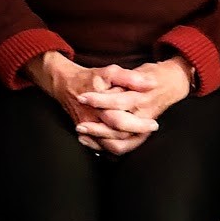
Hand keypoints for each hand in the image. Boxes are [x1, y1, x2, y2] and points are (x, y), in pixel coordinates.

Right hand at [23, 52, 158, 153]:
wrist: (65, 84)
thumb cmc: (89, 77)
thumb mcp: (109, 72)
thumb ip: (129, 78)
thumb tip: (149, 83)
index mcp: (100, 107)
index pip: (122, 122)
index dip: (139, 125)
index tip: (154, 123)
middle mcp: (93, 121)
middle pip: (117, 138)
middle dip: (137, 138)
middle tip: (151, 130)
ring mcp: (89, 129)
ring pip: (110, 147)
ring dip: (128, 145)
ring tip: (142, 138)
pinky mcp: (86, 133)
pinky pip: (102, 148)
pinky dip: (115, 148)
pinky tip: (127, 143)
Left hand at [74, 58, 194, 154]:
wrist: (172, 83)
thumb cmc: (152, 76)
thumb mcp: (142, 70)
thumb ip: (128, 77)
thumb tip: (112, 86)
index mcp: (140, 98)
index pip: (118, 101)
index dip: (98, 100)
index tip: (82, 97)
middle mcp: (142, 115)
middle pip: (118, 126)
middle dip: (97, 128)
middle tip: (79, 125)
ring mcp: (141, 127)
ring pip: (120, 142)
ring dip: (99, 140)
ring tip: (82, 135)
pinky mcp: (139, 134)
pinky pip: (123, 147)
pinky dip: (106, 147)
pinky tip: (91, 142)